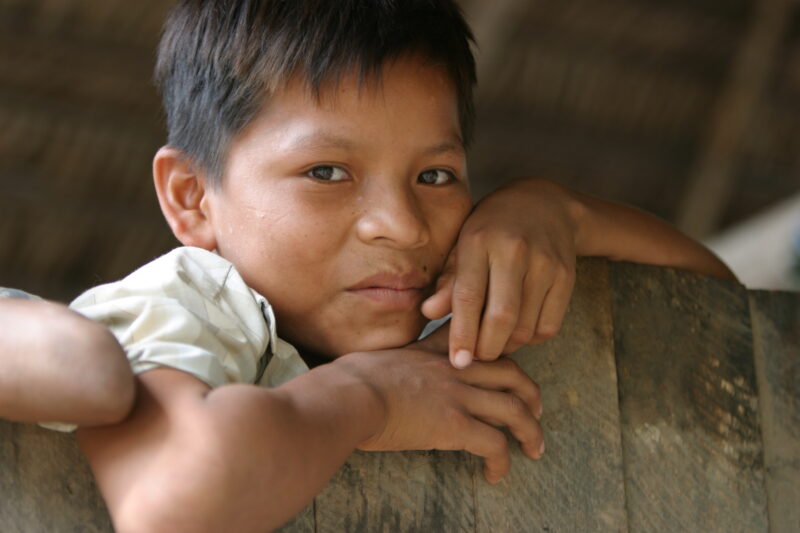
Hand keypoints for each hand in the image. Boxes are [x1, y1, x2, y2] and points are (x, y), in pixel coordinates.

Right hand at [338, 347, 543, 483]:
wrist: (347, 395)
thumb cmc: (348, 381)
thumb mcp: (378, 357)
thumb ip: (396, 364)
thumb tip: (381, 378)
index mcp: (436, 349)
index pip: (482, 342)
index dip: (503, 357)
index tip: (511, 373)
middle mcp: (454, 368)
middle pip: (512, 373)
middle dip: (531, 394)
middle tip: (535, 411)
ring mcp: (458, 395)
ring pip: (515, 410)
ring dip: (531, 432)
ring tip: (534, 449)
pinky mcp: (455, 425)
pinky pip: (495, 444)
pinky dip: (502, 462)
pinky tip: (495, 475)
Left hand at [421, 178, 578, 367]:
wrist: (546, 205)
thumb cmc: (491, 229)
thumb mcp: (462, 245)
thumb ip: (447, 281)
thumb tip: (428, 313)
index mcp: (478, 241)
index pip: (469, 296)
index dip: (462, 334)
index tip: (457, 361)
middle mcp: (514, 250)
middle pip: (501, 317)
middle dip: (486, 348)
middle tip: (476, 357)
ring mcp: (544, 263)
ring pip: (525, 327)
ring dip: (507, 345)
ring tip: (494, 339)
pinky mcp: (567, 277)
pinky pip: (548, 327)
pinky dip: (530, 338)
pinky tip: (518, 327)